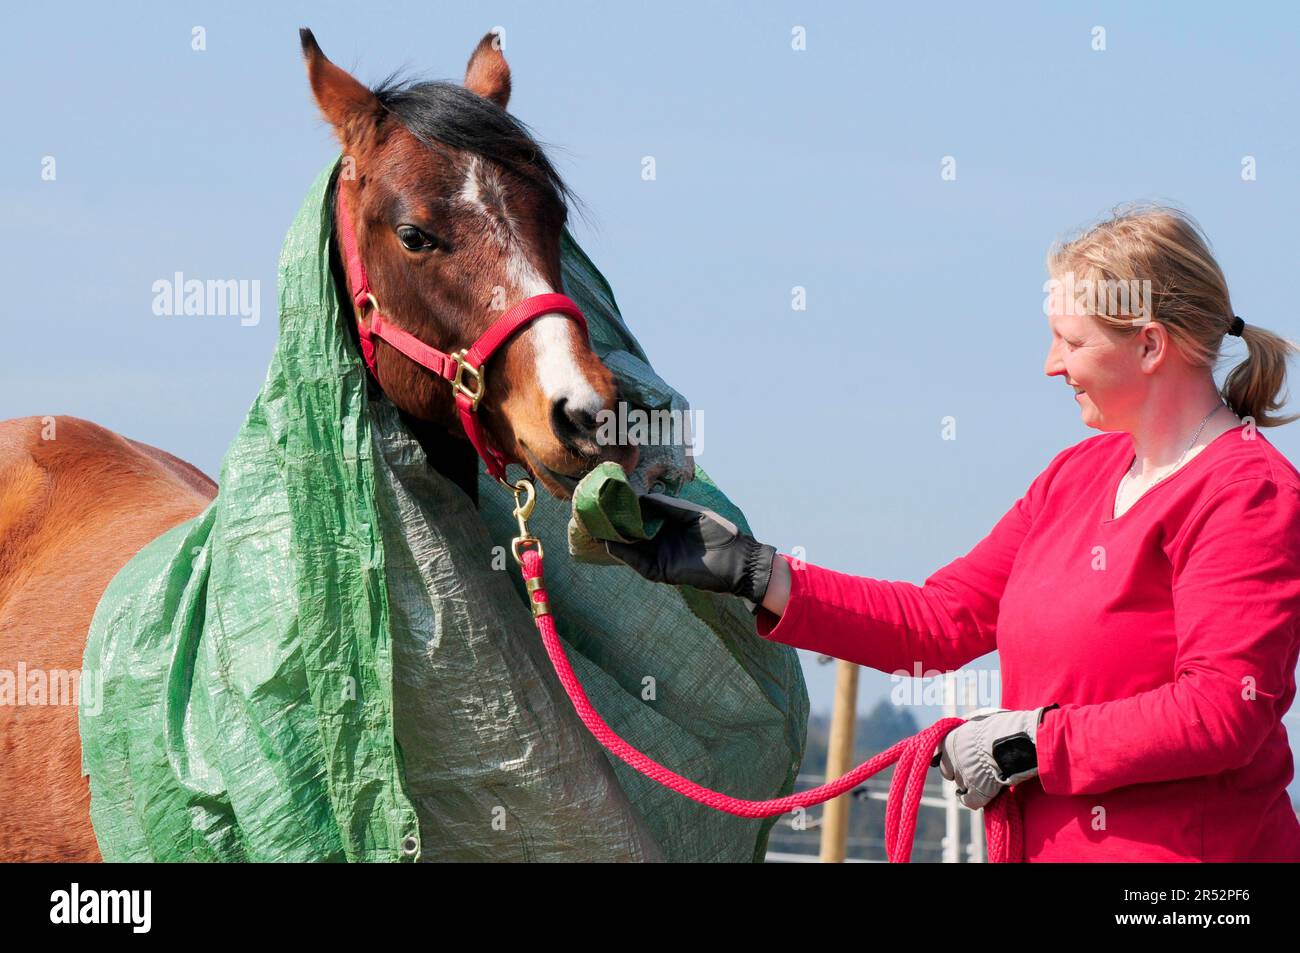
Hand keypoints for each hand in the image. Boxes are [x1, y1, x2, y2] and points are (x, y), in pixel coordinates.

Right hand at [603, 493, 776, 602]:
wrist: (736, 559)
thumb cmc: (720, 532)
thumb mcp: (691, 513)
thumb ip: (666, 506)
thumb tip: (639, 497)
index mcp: (668, 524)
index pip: (642, 515)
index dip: (627, 507)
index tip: (610, 495)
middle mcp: (660, 540)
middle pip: (631, 532)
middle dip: (614, 523)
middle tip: (594, 510)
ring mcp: (658, 556)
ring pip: (630, 547)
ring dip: (613, 538)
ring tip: (594, 524)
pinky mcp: (659, 571)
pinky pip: (636, 562)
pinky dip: (622, 553)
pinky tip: (610, 542)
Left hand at [933, 705, 1056, 809]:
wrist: (1016, 741)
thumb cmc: (1002, 725)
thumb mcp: (979, 717)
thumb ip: (966, 724)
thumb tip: (961, 724)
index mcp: (950, 740)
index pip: (938, 753)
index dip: (949, 757)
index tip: (957, 758)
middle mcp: (951, 759)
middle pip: (947, 772)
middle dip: (959, 771)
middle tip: (976, 768)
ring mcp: (963, 777)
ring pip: (961, 786)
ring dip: (971, 784)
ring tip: (987, 778)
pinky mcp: (977, 792)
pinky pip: (969, 801)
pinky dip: (975, 800)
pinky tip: (982, 796)